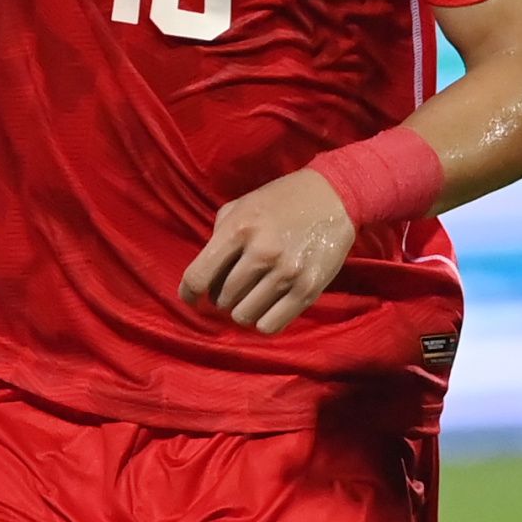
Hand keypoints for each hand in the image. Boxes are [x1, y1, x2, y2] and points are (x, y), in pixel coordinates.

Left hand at [178, 170, 354, 333]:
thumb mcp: (241, 206)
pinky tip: (268, 307)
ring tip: (253, 295)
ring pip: (244, 316)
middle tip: (236, 286)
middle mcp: (261, 252)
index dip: (188, 294)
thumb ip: (219, 236)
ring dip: (244, 309)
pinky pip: (271, 325)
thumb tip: (205, 275)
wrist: (333, 196)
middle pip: (222, 300)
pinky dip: (264, 321)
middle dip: (223, 297)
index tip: (191, 298)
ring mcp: (286, 273)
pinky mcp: (308, 289)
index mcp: (239, 229)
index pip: (198, 276)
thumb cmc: (280, 200)